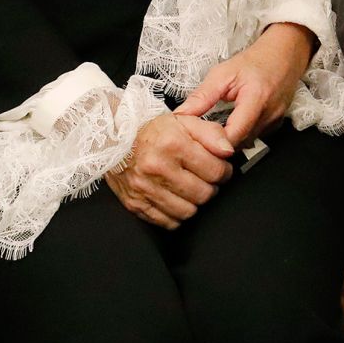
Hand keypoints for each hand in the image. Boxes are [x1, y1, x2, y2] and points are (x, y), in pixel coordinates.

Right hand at [106, 113, 232, 228]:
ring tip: (192, 189)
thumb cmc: (153, 132)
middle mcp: (158, 168)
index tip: (222, 169)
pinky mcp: (135, 204)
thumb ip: (212, 133)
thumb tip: (229, 151)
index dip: (224, 172)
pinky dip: (176, 214)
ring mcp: (145, 188)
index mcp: (173, 144)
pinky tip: (177, 199)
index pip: (215, 171)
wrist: (114, 141)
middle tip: (207, 180)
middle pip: (203, 194)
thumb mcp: (185, 121)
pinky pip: (167, 221)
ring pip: (187, 211)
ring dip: (195, 203)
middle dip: (211, 188)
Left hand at [175, 22, 313, 146]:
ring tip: (214, 130)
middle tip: (200, 136)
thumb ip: (202, 96)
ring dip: (229, 141)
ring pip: (246, 144)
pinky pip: (254, 138)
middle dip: (218, 144)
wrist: (285, 54)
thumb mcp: (223, 73)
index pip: (233, 135)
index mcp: (256, 99)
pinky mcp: (276, 125)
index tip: (197, 138)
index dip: (213, 142)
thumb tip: (180, 115)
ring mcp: (275, 121)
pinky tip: (232, 125)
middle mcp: (269, 114)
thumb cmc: (255, 61)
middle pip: (239, 144)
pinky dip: (241, 135)